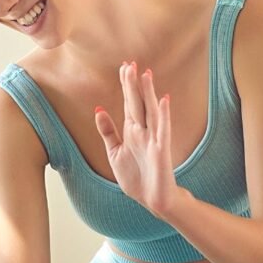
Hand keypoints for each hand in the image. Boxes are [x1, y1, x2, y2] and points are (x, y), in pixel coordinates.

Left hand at [94, 60, 179, 216]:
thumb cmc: (136, 177)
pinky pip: (162, 130)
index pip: (129, 103)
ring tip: (145, 74)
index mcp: (132, 131)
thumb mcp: (115, 153)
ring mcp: (153, 139)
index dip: (126, 86)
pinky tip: (163, 100)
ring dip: (148, 93)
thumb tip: (98, 110)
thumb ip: (108, 132)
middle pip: (137, 103)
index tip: (123, 67)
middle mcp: (143, 131)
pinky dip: (162, 115)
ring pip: (150, 111)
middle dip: (133, 84)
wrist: (153, 199)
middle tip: (130, 63)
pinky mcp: (161, 150)